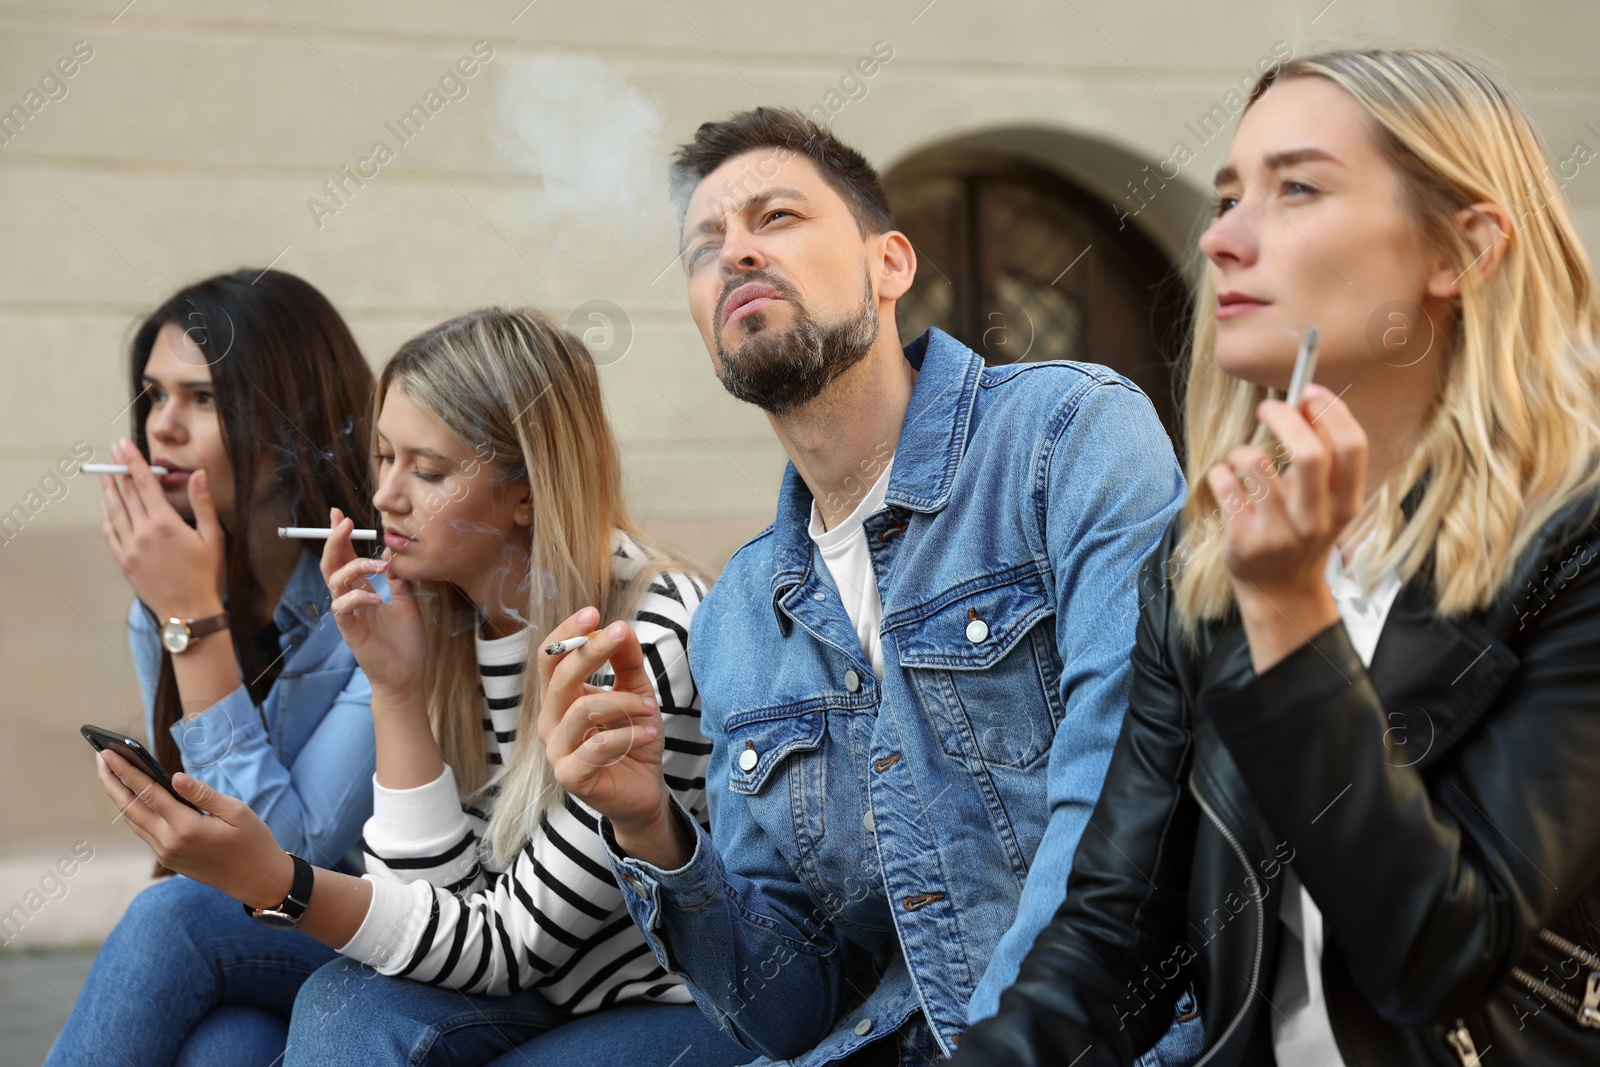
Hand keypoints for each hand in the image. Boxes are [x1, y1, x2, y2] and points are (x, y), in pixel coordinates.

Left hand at [96, 747, 291, 909]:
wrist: (257, 881)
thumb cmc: (253, 842)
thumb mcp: (237, 811)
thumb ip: (203, 793)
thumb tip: (174, 777)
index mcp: (187, 828)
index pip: (148, 793)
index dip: (126, 771)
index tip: (108, 753)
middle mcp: (169, 842)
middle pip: (129, 808)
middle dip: (111, 781)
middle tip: (99, 756)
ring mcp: (165, 853)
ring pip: (132, 821)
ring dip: (119, 796)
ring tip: (110, 772)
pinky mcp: (168, 858)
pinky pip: (143, 831)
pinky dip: (133, 811)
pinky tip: (131, 796)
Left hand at [99, 440, 225, 619]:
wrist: (189, 611)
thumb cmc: (206, 575)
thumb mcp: (212, 537)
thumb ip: (202, 503)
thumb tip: (198, 475)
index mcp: (164, 523)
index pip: (144, 484)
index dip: (132, 462)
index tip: (123, 445)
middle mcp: (142, 532)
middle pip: (126, 493)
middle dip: (118, 469)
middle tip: (112, 452)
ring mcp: (130, 547)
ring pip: (114, 511)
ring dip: (109, 490)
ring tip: (105, 474)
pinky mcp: (124, 561)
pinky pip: (109, 532)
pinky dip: (105, 515)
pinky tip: (105, 506)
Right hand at [321, 507, 423, 695]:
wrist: (407, 675)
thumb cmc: (406, 642)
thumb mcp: (407, 602)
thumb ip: (398, 578)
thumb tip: (394, 551)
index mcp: (362, 590)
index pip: (345, 558)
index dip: (340, 536)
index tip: (338, 514)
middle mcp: (350, 600)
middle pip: (331, 564)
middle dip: (334, 541)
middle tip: (343, 522)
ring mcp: (348, 615)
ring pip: (334, 582)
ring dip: (354, 567)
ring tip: (378, 566)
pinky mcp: (350, 631)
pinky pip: (343, 608)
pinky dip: (358, 598)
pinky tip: (377, 598)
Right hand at [537, 608, 672, 843]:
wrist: (643, 793)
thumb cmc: (634, 740)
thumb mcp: (637, 693)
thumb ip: (627, 663)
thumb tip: (623, 628)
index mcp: (560, 700)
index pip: (550, 659)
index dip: (566, 634)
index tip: (593, 612)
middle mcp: (550, 722)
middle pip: (560, 678)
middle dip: (592, 651)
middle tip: (621, 634)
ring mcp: (556, 751)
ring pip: (583, 710)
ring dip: (625, 703)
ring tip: (651, 708)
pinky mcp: (570, 776)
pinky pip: (598, 744)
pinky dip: (630, 733)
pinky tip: (649, 734)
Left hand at [1204, 383, 1366, 670]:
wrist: (1280, 592)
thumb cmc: (1301, 532)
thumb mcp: (1326, 502)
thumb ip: (1323, 458)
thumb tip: (1306, 400)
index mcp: (1346, 504)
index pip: (1352, 447)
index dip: (1330, 411)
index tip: (1308, 391)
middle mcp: (1317, 520)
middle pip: (1308, 452)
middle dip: (1284, 417)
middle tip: (1268, 406)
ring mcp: (1280, 533)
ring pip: (1254, 462)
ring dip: (1243, 451)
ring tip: (1243, 463)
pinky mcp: (1244, 541)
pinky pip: (1224, 483)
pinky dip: (1220, 474)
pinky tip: (1227, 485)